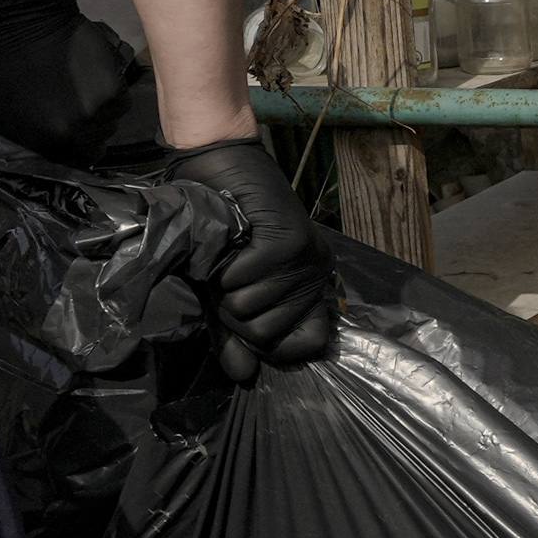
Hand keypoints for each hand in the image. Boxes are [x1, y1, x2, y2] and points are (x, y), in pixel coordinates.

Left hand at [0, 0, 164, 165]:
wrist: (22, 21)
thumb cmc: (0, 65)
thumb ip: (22, 139)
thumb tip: (37, 150)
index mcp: (48, 142)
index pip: (78, 161)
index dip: (76, 148)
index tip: (72, 133)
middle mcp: (78, 133)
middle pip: (98, 141)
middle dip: (88, 127)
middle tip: (74, 103)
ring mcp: (99, 111)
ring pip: (112, 119)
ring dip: (101, 108)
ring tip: (82, 86)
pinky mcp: (113, 87)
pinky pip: (120, 98)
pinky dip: (111, 88)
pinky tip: (91, 73)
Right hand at [162, 137, 341, 375]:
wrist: (219, 162)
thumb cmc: (221, 226)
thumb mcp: (226, 288)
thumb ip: (234, 332)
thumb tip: (242, 375)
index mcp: (311, 287)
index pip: (310, 345)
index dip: (272, 345)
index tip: (247, 323)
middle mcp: (317, 275)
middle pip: (266, 335)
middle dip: (234, 314)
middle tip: (230, 280)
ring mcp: (307, 258)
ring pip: (252, 312)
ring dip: (226, 289)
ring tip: (230, 259)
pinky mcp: (289, 241)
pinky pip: (246, 283)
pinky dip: (226, 269)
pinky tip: (231, 246)